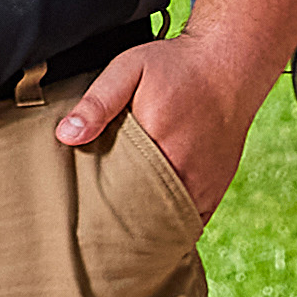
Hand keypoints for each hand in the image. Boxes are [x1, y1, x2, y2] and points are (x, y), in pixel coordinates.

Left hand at [58, 32, 270, 246]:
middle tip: (94, 226)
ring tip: (119, 231)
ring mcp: (203, 185)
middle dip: (118, 224)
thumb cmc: (178, 66)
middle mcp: (184, 172)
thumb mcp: (130, 69)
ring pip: (167, 224)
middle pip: (142, 216)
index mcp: (157, 145)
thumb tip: (66, 135)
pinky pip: (191, 221)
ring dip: (145, 227)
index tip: (80, 211)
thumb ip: (98, 102)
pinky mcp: (216, 189)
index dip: (97, 205)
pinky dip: (171, 225)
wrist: (230, 65)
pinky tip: (152, 225)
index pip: (118, 194)